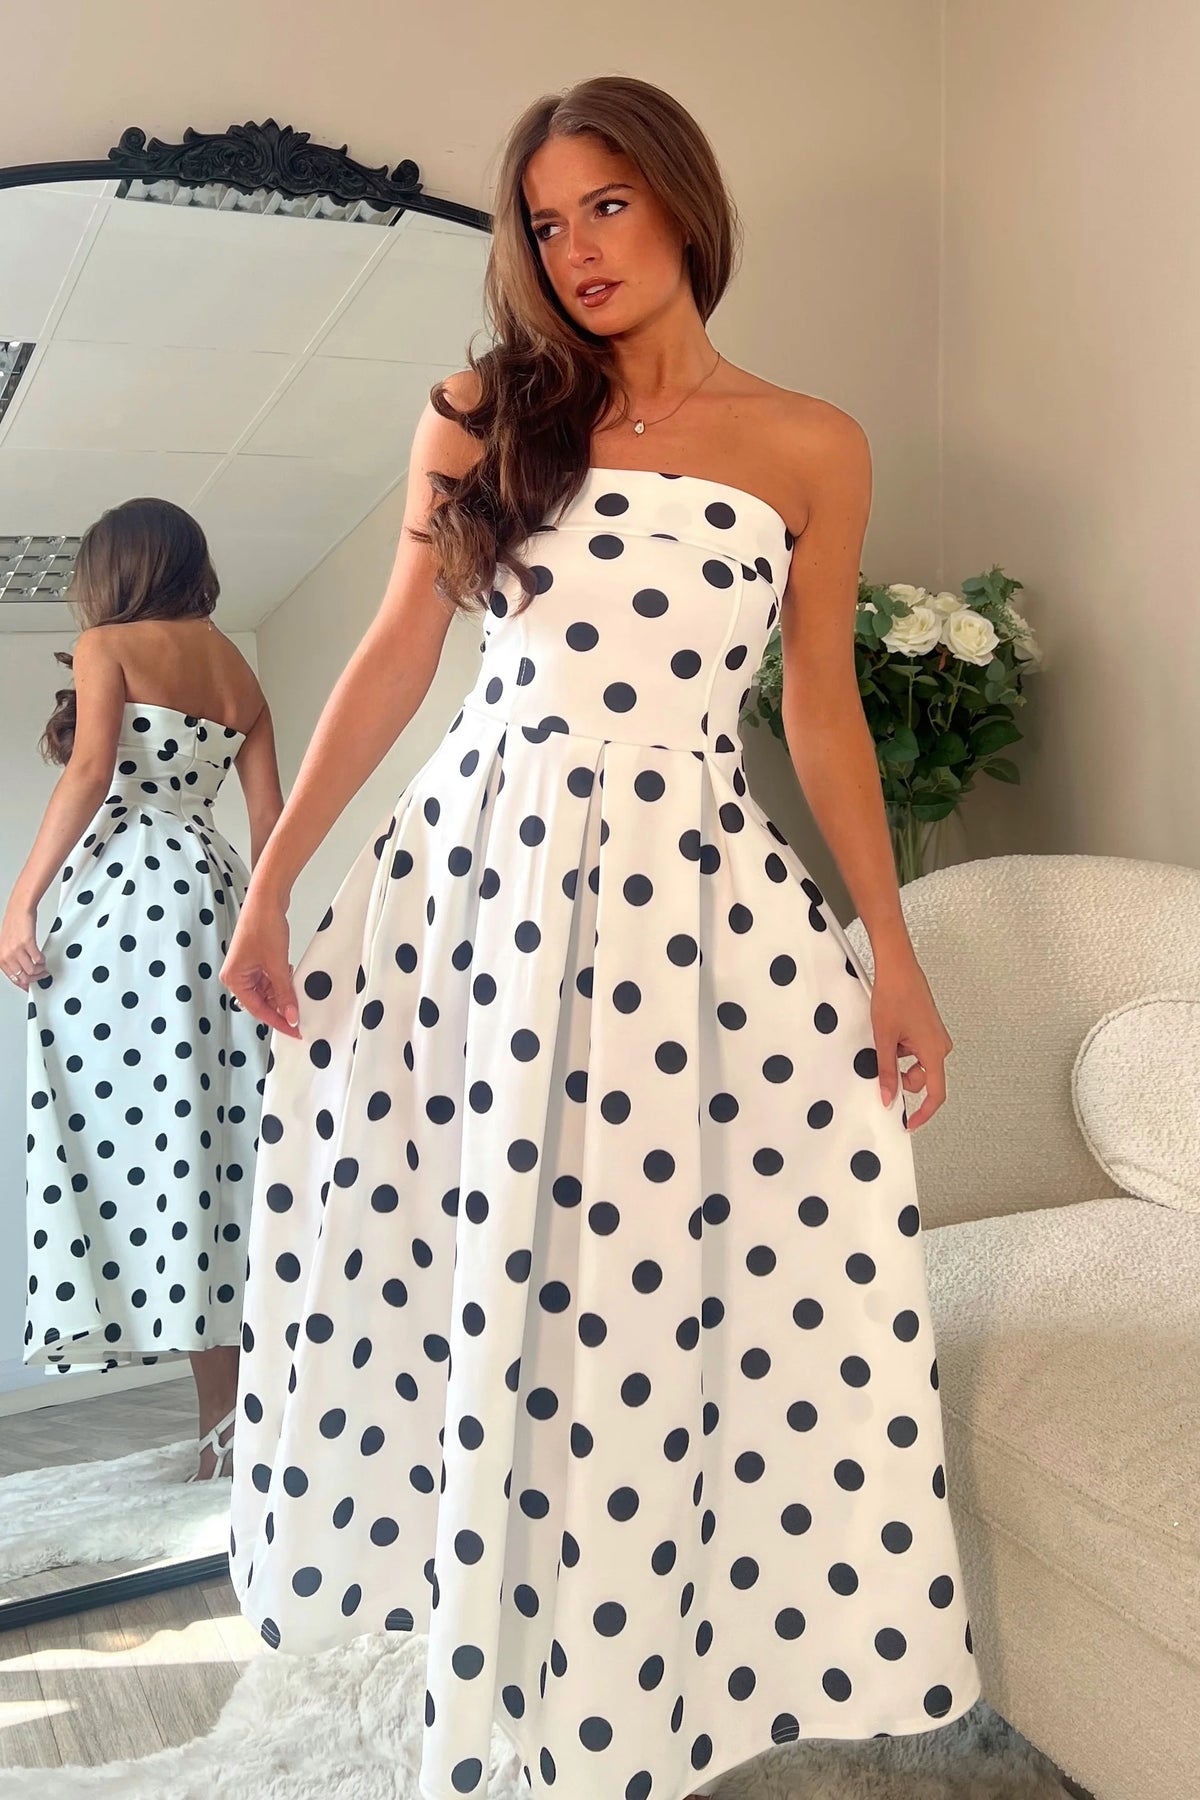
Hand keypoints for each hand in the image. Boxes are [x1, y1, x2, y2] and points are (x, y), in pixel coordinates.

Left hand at [0, 905, 44, 991]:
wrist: (19, 910)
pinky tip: (42, 958)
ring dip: (40, 970)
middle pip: (23, 977)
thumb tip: (22, 972)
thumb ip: (12, 960)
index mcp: (0, 957)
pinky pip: (38, 959)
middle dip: (35, 979)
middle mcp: (6, 955)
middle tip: (41, 975)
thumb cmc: (14, 925)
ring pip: (31, 970)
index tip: (30, 985)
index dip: (24, 984)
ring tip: (43, 966)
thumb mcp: (7, 946)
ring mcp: (16, 949)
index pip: (13, 979)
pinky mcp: (27, 943)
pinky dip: (42, 961)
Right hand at [219, 893, 300, 1037]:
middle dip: (281, 1006)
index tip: (294, 1031)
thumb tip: (291, 1016)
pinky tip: (290, 974)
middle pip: (261, 1002)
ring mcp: (247, 967)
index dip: (278, 1021)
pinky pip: (270, 978)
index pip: (258, 1010)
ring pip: (267, 991)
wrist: (267, 898)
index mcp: (234, 979)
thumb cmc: (263, 925)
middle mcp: (237, 975)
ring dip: (282, 992)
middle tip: (301, 1015)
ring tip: (296, 991)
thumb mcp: (277, 965)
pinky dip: (282, 980)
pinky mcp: (257, 959)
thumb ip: (284, 993)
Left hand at [869, 950, 952, 1130]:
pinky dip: (901, 1049)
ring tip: (883, 1038)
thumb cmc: (894, 996)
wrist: (897, 967)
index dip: (923, 1112)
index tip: (909, 1122)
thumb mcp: (884, 1038)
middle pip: (923, 1078)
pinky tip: (888, 1031)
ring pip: (917, 1064)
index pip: (935, 1093)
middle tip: (880, 1064)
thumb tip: (888, 1097)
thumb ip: (887, 1071)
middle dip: (902, 1078)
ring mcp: (935, 1036)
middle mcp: (940, 1046)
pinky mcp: (928, 1028)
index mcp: (934, 1051)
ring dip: (899, 1060)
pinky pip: (916, 1050)